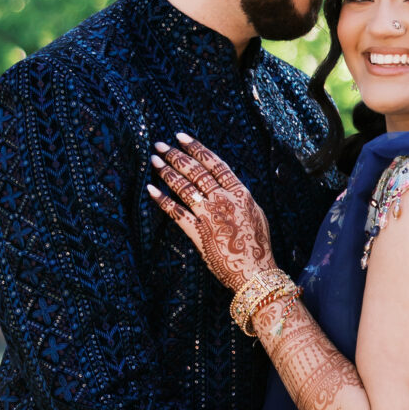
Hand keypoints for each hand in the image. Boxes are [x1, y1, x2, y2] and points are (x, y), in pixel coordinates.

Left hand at [148, 133, 273, 289]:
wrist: (254, 272)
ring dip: (167, 172)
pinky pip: (176, 212)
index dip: (196, 148)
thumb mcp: (255, 213)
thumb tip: (227, 185)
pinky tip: (151, 190)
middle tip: (160, 145)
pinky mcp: (197, 232)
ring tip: (154, 161)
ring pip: (184, 187)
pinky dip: (162, 200)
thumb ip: (239, 197)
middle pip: (195, 171)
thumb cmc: (257, 245)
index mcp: (239, 192)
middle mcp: (223, 199)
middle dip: (176, 155)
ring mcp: (209, 215)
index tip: (181, 137)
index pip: (214, 163)